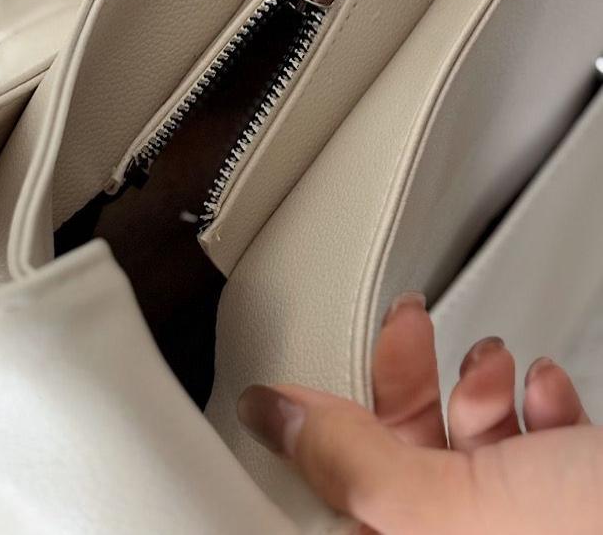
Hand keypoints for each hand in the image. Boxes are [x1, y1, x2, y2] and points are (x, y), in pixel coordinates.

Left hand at [237, 292, 601, 532]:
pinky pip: (538, 445)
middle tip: (403, 328)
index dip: (313, 443)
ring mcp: (535, 530)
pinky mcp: (582, 501)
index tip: (294, 387)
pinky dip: (535, 403)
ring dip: (478, 386)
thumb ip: (356, 465)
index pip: (340, 511)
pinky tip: (544, 388)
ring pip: (476, 445)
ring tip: (492, 360)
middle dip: (406, 387)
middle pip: (407, 465)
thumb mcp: (455, 507)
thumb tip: (271, 418)